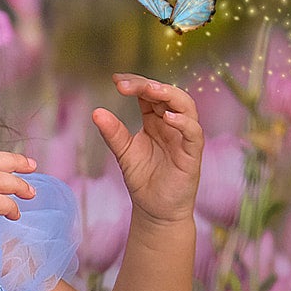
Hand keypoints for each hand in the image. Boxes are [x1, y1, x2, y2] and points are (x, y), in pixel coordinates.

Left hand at [91, 74, 202, 223]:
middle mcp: (172, 125)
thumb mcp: (123, 153)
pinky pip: (193, 133)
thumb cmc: (144, 180)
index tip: (116, 80)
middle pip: (167, 94)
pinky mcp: (192, 154)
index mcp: (156, 120)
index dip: (135, 83)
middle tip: (126, 85)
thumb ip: (113, 133)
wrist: (155, 211)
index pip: (149, 93)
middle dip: (148, 85)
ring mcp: (184, 137)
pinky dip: (183, 123)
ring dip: (169, 95)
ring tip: (149, 90)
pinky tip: (167, 117)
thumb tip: (96, 112)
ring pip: (186, 107)